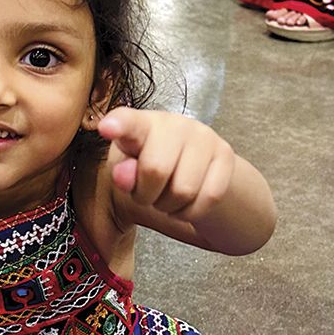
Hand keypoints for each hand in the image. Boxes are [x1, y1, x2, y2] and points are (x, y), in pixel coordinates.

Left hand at [99, 107, 236, 225]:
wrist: (195, 171)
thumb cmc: (153, 168)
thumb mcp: (131, 173)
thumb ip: (124, 174)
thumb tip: (124, 175)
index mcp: (144, 124)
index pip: (130, 123)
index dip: (119, 125)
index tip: (107, 128)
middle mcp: (176, 124)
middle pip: (156, 170)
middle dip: (147, 194)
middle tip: (148, 193)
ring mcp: (205, 138)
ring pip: (184, 190)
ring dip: (170, 205)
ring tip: (168, 196)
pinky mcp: (226, 156)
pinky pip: (208, 198)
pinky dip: (192, 211)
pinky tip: (186, 202)